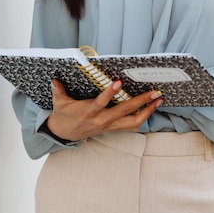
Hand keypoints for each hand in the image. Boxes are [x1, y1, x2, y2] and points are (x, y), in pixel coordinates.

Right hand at [46, 79, 163, 141]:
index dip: (110, 93)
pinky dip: (143, 116)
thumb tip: (54, 80)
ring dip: (148, 111)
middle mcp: (102, 120)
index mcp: (89, 111)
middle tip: (154, 92)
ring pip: (133, 122)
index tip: (119, 82)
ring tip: (159, 100)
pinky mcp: (113, 128)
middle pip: (125, 112)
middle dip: (141, 102)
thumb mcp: (59, 102)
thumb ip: (58, 90)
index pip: (101, 102)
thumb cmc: (64, 114)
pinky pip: (132, 125)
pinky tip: (152, 108)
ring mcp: (109, 126)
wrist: (64, 133)